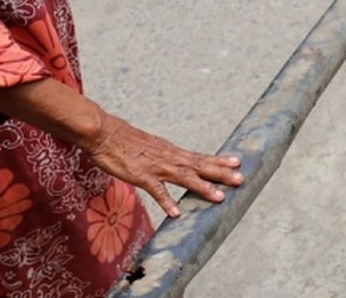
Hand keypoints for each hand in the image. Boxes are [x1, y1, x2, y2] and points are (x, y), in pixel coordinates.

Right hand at [82, 113, 244, 217]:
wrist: (103, 132)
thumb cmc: (124, 141)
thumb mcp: (151, 147)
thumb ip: (165, 157)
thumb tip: (177, 163)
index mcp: (171, 151)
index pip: (199, 157)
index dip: (219, 160)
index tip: (238, 162)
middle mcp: (168, 157)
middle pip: (199, 166)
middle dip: (221, 173)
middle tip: (241, 179)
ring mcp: (155, 166)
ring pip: (184, 177)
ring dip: (202, 187)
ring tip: (219, 197)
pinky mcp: (140, 175)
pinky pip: (155, 190)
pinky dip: (166, 201)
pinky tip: (176, 213)